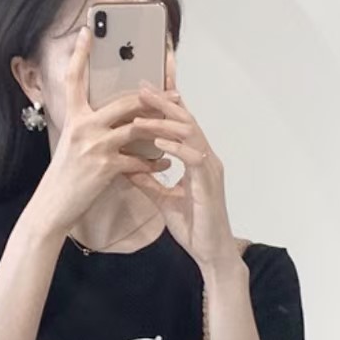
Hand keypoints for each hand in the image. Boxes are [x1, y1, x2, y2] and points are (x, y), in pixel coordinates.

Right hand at [30, 25, 171, 236]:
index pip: (73, 79)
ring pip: (137, 127)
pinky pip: (139, 160)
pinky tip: (165, 164)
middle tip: (174, 94)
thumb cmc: (64, 179)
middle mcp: (83, 127)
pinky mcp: (106, 167)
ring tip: (180, 127)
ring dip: (162, 128)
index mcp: (73, 118)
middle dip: (153, 98)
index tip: (86, 32)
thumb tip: (112, 120)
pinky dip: (155, 162)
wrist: (52, 208)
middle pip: (123, 101)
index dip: (79, 54)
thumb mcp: (71, 146)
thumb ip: (88, 129)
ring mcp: (95, 145)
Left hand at [123, 48, 248, 270]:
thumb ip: (148, 182)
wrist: (211, 253)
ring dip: (164, 123)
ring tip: (141, 114)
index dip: (166, 103)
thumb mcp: (163, 201)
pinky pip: (192, 158)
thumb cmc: (193, 227)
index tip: (145, 87)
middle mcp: (205, 158)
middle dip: (163, 101)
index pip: (180, 124)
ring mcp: (209, 169)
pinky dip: (176, 148)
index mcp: (195, 159)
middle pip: (186, 120)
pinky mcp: (208, 184)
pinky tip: (158, 143)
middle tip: (141, 86)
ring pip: (189, 134)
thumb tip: (128, 167)